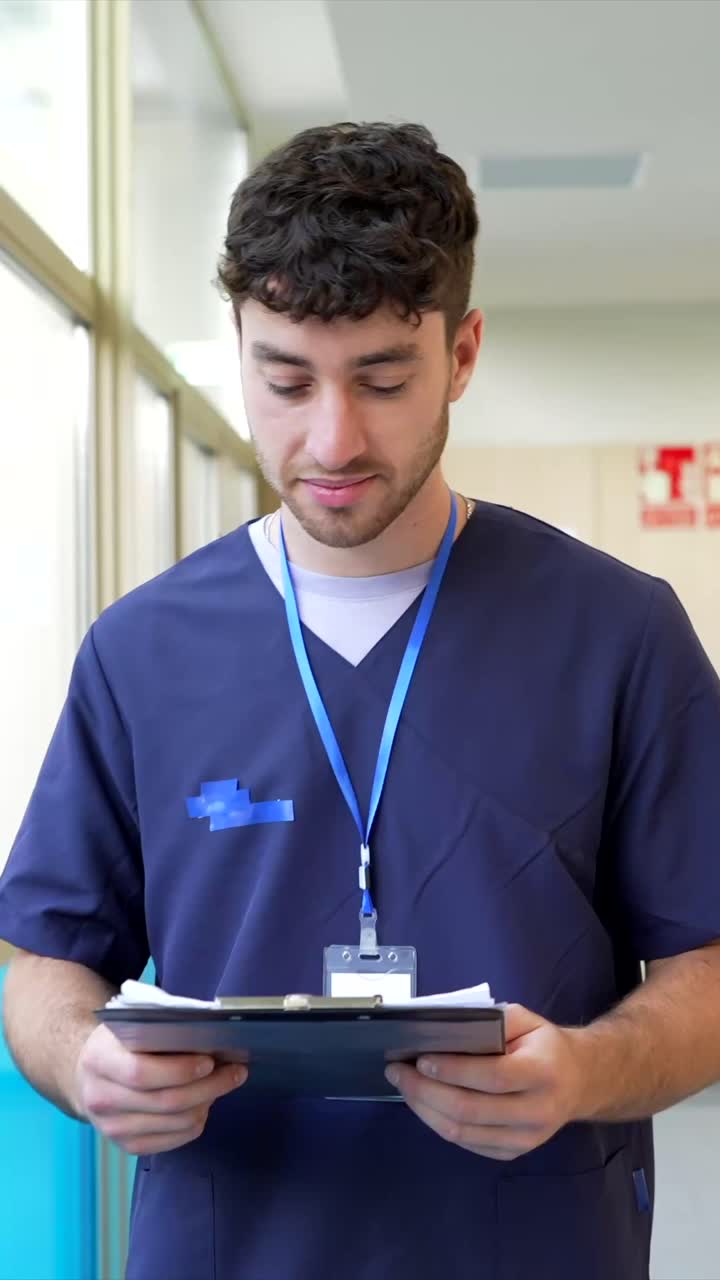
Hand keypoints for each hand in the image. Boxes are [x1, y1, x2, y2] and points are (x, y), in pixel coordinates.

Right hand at [73, 1024, 246, 1154]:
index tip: (210, 1061)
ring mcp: (112, 1128)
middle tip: (235, 1072)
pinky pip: (172, 1141)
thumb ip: (160, 1029)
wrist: (85, 1075)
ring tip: (223, 1084)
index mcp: (99, 1061)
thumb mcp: (129, 1025)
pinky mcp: (126, 1146)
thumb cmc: (118, 1043)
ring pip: (174, 1124)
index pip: (141, 1073)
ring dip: (207, 1103)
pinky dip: (195, 1123)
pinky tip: (204, 1103)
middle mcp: (101, 1099)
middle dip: (208, 1087)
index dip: (179, 1070)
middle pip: (165, 1102)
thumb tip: (209, 1037)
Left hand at [385, 1004, 584, 1160]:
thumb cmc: (544, 1044)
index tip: (420, 1059)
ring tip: (403, 1086)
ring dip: (425, 1109)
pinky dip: (438, 1123)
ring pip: (463, 1132)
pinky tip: (423, 1103)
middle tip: (397, 1071)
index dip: (452, 1070)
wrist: (578, 1081)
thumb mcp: (525, 1020)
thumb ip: (490, 1021)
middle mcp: (537, 1111)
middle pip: (470, 1109)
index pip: (491, 1076)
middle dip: (425, 1091)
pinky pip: (467, 1143)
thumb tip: (442, 1029)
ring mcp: (526, 1139)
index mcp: (542, 1072)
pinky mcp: (513, 1153)